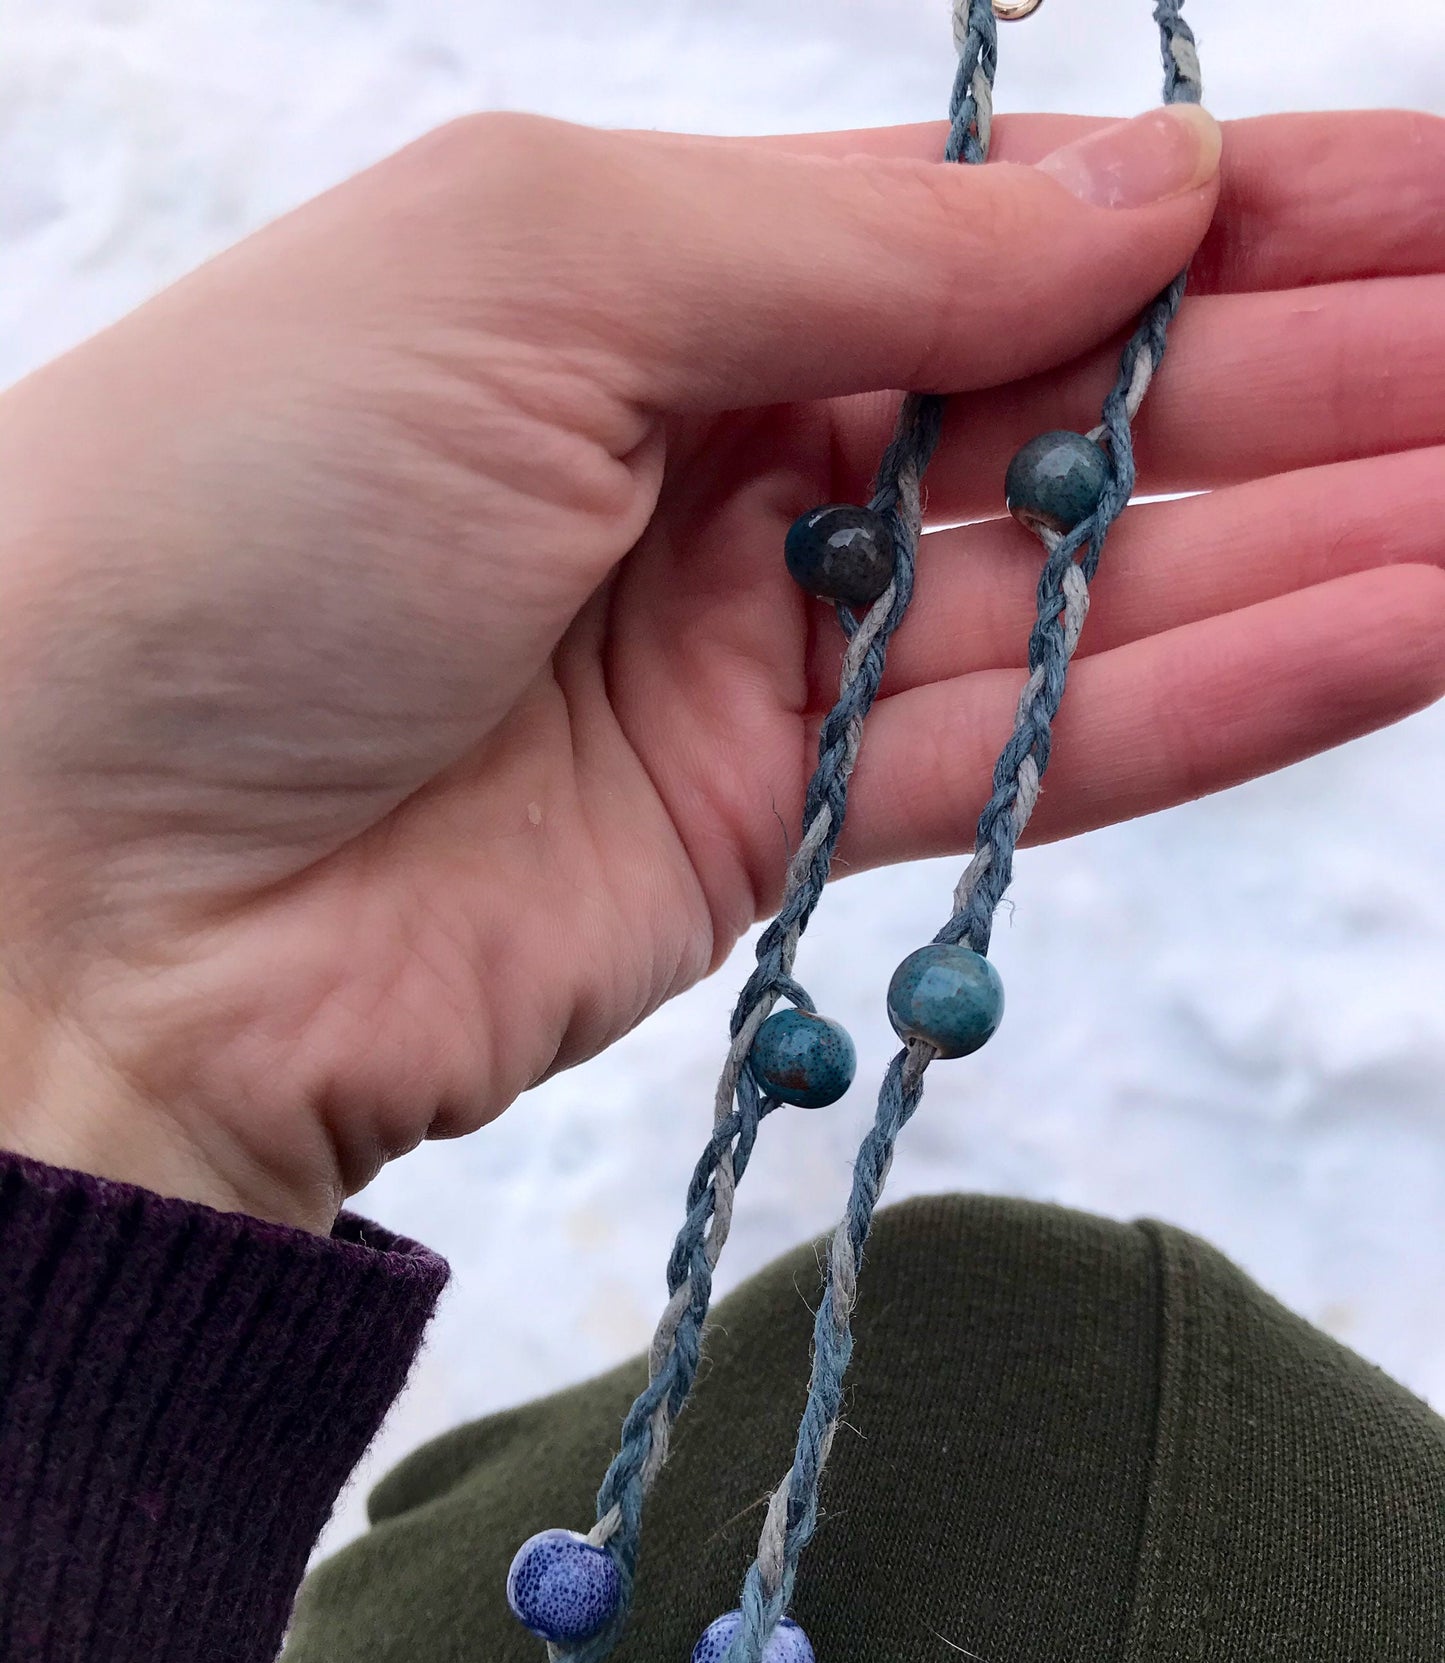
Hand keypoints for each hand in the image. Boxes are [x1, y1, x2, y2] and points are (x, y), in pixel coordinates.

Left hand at [0, 107, 1438, 1232]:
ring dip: (1318, 541)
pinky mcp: (763, 842)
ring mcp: (751, 667)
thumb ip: (853, 246)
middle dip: (1322, 374)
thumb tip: (1132, 201)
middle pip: (1081, 408)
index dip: (1234, 210)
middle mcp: (722, 464)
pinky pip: (1028, 758)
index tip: (1442, 198)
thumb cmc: (232, 511)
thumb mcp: (532, 270)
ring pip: (1089, 593)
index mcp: (659, 285)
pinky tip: (1406, 624)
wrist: (71, 882)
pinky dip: (1216, 698)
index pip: (1006, 234)